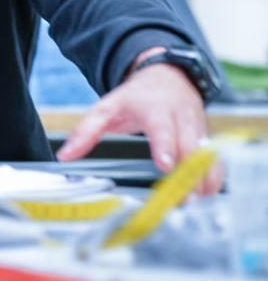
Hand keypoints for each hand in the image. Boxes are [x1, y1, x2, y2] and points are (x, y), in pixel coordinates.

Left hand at [56, 60, 220, 194]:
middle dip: (188, 173)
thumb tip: (64, 156)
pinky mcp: (208, 139)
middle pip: (190, 147)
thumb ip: (85, 131)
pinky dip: (213, 179)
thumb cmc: (134, 98)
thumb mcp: (105, 108)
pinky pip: (216, 161)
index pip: (162, 129)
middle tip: (181, 199)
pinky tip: (203, 196)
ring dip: (204, 180)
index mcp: (156, 109)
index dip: (165, 147)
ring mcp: (199, 128)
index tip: (165, 166)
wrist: (166, 78)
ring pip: (208, 157)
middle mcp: (182, 118)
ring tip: (193, 202)